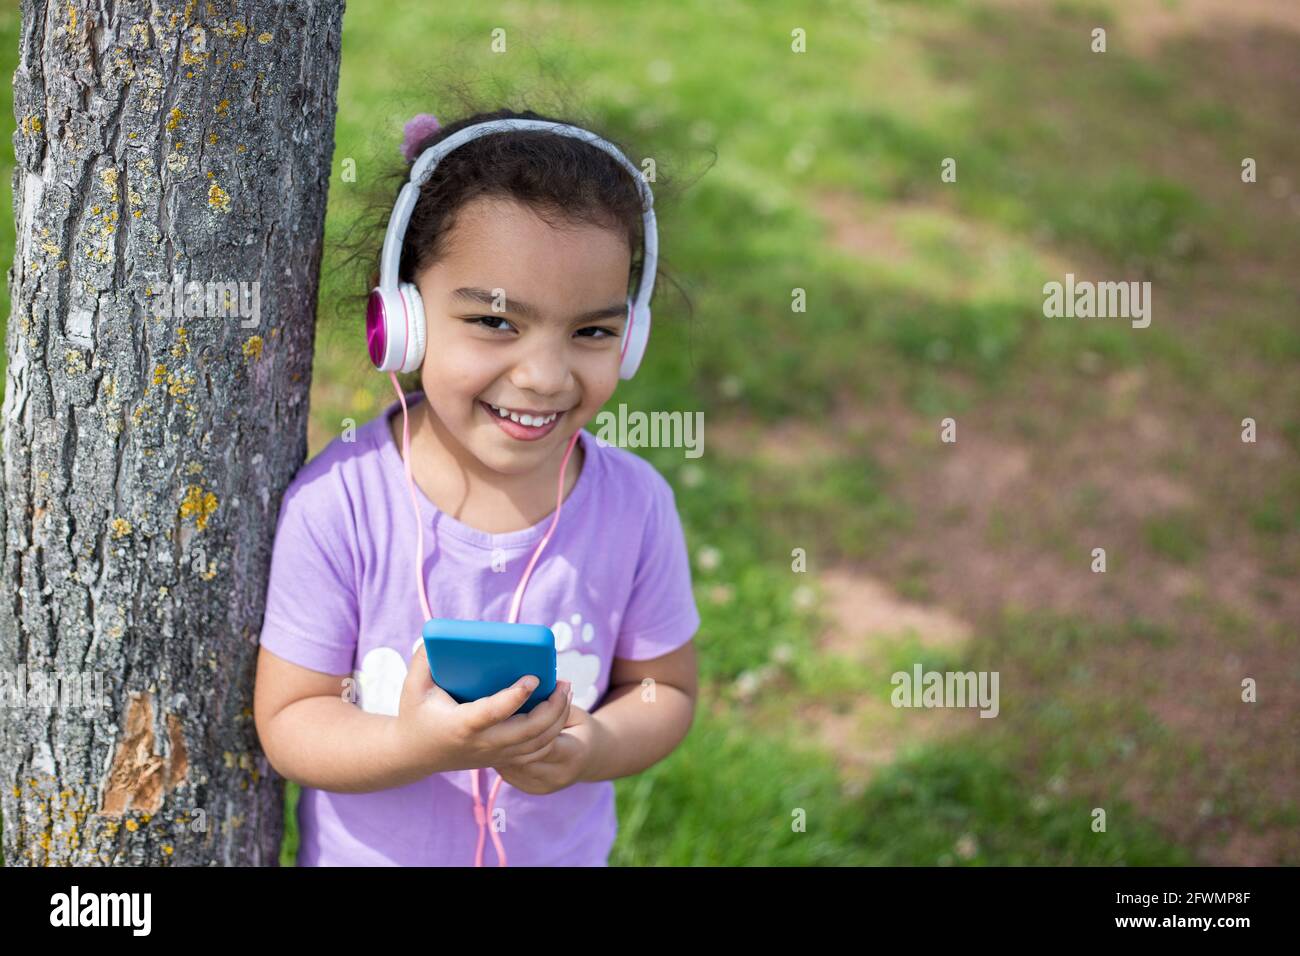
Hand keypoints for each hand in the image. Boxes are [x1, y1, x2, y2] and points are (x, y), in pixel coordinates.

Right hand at [393, 642, 572, 776]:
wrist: (413, 755)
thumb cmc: (416, 714)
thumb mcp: (413, 686)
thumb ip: (423, 659)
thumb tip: (438, 636)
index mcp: (462, 725)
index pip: (494, 712)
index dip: (515, 696)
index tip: (533, 678)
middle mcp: (482, 744)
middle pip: (528, 731)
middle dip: (553, 708)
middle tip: (564, 682)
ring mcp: (494, 755)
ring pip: (538, 744)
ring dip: (558, 719)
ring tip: (566, 692)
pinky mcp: (501, 759)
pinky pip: (536, 752)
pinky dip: (553, 733)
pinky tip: (559, 712)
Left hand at [491, 698, 604, 794]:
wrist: (592, 759)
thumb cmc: (582, 729)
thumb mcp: (576, 713)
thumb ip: (556, 704)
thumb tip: (535, 686)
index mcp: (574, 754)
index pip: (544, 738)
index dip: (529, 719)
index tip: (516, 700)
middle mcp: (557, 775)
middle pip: (523, 752)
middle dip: (510, 732)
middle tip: (496, 711)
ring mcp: (542, 786)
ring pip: (512, 763)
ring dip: (502, 745)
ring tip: (493, 725)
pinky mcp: (530, 788)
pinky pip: (508, 771)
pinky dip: (501, 755)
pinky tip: (497, 740)